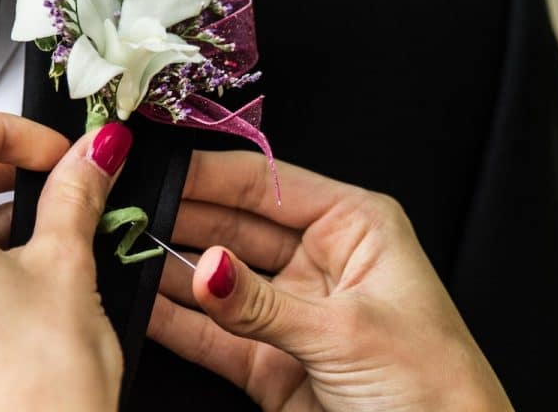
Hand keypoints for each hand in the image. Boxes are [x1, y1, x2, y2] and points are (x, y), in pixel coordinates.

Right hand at [149, 151, 511, 411]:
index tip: (157, 167)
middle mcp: (320, 261)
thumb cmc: (436, 390)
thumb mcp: (347, 331)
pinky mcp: (271, 364)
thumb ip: (263, 302)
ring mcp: (291, 312)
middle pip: (234, 226)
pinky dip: (177, 322)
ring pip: (217, 279)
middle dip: (180, 218)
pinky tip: (140, 303)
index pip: (267, 185)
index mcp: (356, 227)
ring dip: (170, 268)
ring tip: (121, 250)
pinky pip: (213, 334)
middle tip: (127, 211)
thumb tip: (203, 268)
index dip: (211, 174)